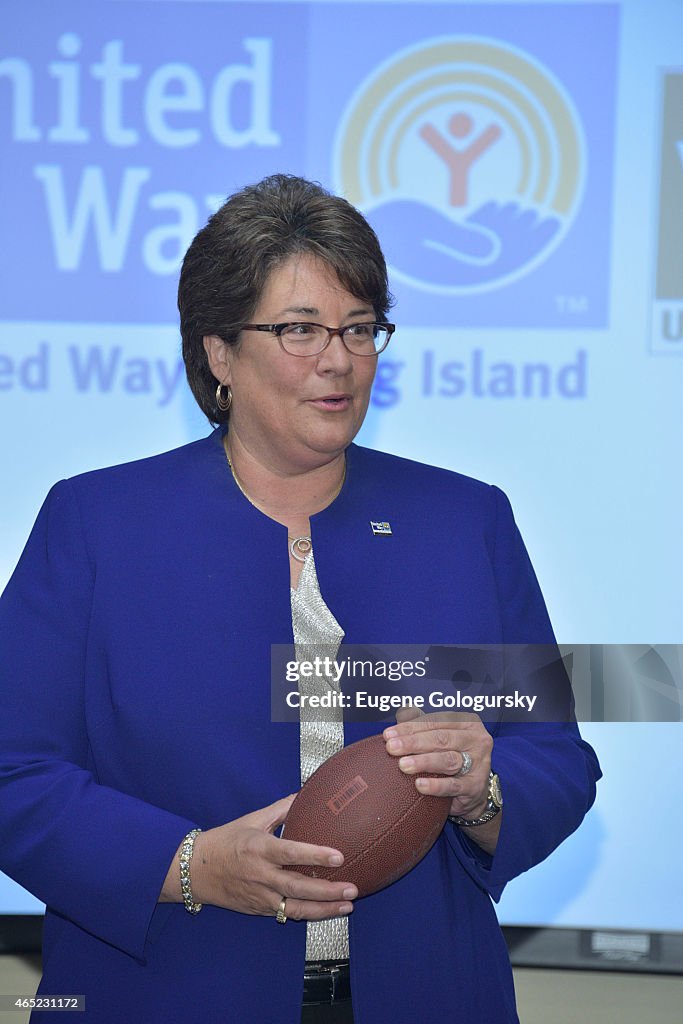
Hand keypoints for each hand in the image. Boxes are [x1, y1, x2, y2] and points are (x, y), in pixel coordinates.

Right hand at [162, 795, 357, 920]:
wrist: (196, 870)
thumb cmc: (227, 840)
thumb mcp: (253, 819)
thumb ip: (282, 808)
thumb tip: (306, 792)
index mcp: (259, 848)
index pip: (291, 852)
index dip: (315, 855)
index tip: (339, 856)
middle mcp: (260, 875)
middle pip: (298, 887)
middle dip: (327, 891)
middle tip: (353, 888)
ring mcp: (260, 896)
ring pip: (296, 908)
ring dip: (324, 909)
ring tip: (347, 906)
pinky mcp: (259, 910)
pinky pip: (287, 914)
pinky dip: (308, 914)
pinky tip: (327, 911)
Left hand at [383, 709, 491, 819]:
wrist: (474, 792)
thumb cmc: (454, 758)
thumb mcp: (443, 739)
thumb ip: (424, 726)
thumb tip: (402, 713)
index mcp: (468, 723)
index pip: (435, 722)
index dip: (410, 727)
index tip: (389, 735)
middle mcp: (476, 741)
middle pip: (441, 739)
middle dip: (413, 743)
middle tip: (392, 748)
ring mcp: (479, 764)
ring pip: (448, 760)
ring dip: (423, 762)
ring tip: (403, 765)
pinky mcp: (475, 787)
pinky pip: (453, 785)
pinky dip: (436, 785)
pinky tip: (419, 785)